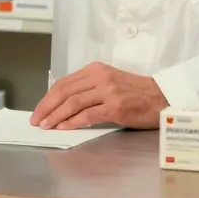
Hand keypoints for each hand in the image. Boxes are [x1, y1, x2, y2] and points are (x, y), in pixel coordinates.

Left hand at [30, 62, 168, 129]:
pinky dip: (72, 122)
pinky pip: (88, 115)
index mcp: (95, 70)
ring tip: (46, 126)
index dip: (47, 98)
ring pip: (73, 102)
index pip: (64, 83)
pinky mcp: (115, 107)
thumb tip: (62, 104)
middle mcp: (100, 77)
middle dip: (46, 107)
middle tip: (36, 120)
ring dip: (56, 116)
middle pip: (64, 91)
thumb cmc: (136, 93)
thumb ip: (88, 88)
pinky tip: (64, 127)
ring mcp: (108, 91)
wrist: (162, 98)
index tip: (38, 110)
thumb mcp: (109, 82)